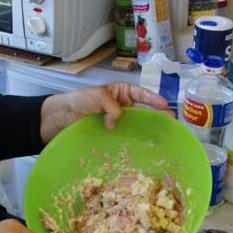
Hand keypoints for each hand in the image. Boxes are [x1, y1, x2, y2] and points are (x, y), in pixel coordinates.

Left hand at [39, 82, 172, 142]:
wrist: (62, 116)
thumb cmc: (79, 100)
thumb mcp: (97, 96)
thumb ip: (111, 106)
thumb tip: (116, 121)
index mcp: (121, 91)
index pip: (141, 93)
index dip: (153, 99)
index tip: (163, 105)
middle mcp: (123, 104)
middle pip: (144, 108)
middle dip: (157, 113)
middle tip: (169, 120)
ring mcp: (119, 119)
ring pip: (138, 122)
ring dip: (150, 126)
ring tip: (162, 132)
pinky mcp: (113, 132)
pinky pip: (127, 133)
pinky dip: (136, 137)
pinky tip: (145, 142)